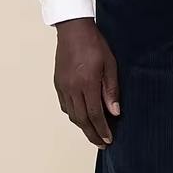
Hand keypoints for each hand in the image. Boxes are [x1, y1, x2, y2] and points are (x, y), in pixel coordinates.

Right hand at [52, 17, 119, 149]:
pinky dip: (73, 115)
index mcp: (87, 83)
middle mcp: (73, 88)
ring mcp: (63, 86)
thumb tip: (115, 112)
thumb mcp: (110, 64)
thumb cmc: (94, 43)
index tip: (108, 140)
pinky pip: (65, 106)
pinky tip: (81, 116)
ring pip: (72, 115)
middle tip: (101, 143)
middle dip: (92, 134)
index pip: (95, 114)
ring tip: (93, 133)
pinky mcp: (58, 83)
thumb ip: (111, 89)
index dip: (102, 129)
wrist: (73, 29)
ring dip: (82, 126)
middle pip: (82, 119)